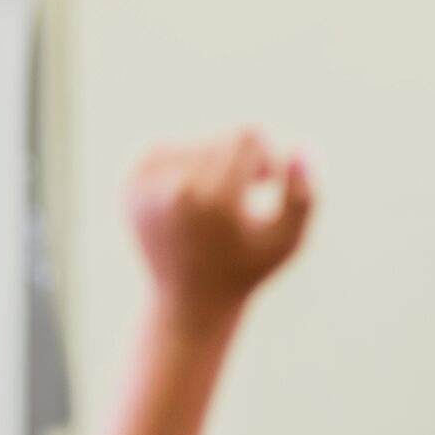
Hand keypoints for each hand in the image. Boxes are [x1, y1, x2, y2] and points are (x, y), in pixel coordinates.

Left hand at [127, 130, 314, 313]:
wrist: (188, 300)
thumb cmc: (246, 269)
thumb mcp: (287, 240)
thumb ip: (302, 196)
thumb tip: (300, 148)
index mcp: (215, 200)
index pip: (247, 135)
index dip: (267, 154)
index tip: (271, 180)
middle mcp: (176, 187)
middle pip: (223, 136)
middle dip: (243, 159)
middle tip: (251, 191)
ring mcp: (148, 183)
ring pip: (197, 140)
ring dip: (217, 162)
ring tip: (225, 196)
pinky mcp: (132, 181)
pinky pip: (169, 146)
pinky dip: (188, 164)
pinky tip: (197, 194)